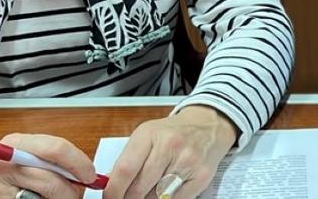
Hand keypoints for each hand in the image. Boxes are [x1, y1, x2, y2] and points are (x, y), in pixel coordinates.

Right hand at [0, 133, 91, 197]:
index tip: (90, 176)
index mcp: (15, 144)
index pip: (56, 149)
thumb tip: (81, 173)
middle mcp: (4, 166)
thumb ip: (43, 158)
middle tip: (75, 195)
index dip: (79, 164)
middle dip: (71, 194)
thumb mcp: (14, 152)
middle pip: (53, 183)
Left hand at [102, 105, 237, 198]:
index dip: (114, 191)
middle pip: (139, 188)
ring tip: (150, 189)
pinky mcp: (202, 176)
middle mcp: (170, 145)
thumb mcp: (146, 136)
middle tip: (128, 196)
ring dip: (148, 198)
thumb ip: (128, 160)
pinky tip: (166, 190)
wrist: (208, 125)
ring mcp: (188, 161)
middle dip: (129, 198)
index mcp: (150, 134)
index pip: (125, 169)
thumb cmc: (173, 132)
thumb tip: (109, 185)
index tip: (110, 198)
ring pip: (157, 197)